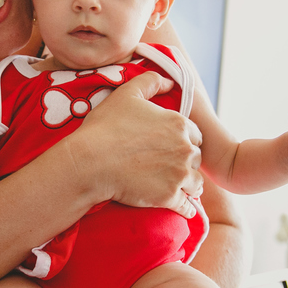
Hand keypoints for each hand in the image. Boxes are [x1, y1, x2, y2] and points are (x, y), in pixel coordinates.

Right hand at [71, 72, 203, 220]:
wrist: (90, 163)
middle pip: (197, 159)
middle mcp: (185, 149)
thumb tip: (167, 80)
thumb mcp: (127, 94)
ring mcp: (179, 175)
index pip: (196, 135)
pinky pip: (186, 206)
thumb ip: (150, 81)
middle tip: (171, 168)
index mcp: (179, 124)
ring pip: (195, 183)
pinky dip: (184, 208)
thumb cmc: (105, 127)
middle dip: (187, 163)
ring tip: (176, 188)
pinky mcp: (169, 197)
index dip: (184, 140)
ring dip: (189, 186)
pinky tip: (178, 207)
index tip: (171, 147)